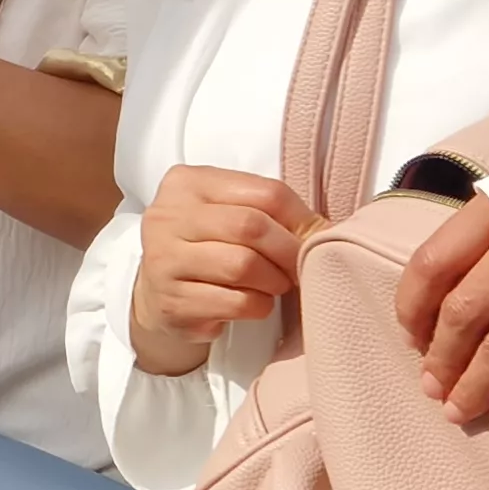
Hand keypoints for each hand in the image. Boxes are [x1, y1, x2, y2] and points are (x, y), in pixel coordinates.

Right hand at [130, 165, 307, 375]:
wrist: (160, 293)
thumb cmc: (207, 246)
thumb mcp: (229, 213)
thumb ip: (270, 212)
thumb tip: (328, 231)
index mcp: (187, 183)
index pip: (265, 192)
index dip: (300, 218)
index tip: (311, 238)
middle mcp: (167, 216)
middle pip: (251, 226)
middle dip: (287, 252)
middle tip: (297, 268)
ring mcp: (163, 260)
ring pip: (242, 265)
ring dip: (273, 281)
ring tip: (274, 285)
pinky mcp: (172, 301)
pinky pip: (235, 303)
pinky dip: (257, 306)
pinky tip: (252, 302)